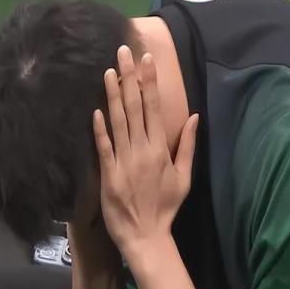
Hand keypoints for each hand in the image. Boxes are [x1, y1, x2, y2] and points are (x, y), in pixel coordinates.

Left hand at [92, 46, 198, 256]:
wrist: (146, 235)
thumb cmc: (167, 206)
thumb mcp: (185, 176)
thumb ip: (187, 146)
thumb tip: (193, 117)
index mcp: (160, 148)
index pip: (154, 108)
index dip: (149, 82)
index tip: (146, 60)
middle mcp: (142, 149)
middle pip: (135, 108)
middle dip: (129, 78)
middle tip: (122, 53)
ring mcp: (123, 160)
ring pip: (118, 122)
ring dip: (113, 95)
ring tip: (108, 71)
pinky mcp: (108, 173)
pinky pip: (103, 147)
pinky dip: (99, 128)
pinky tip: (96, 109)